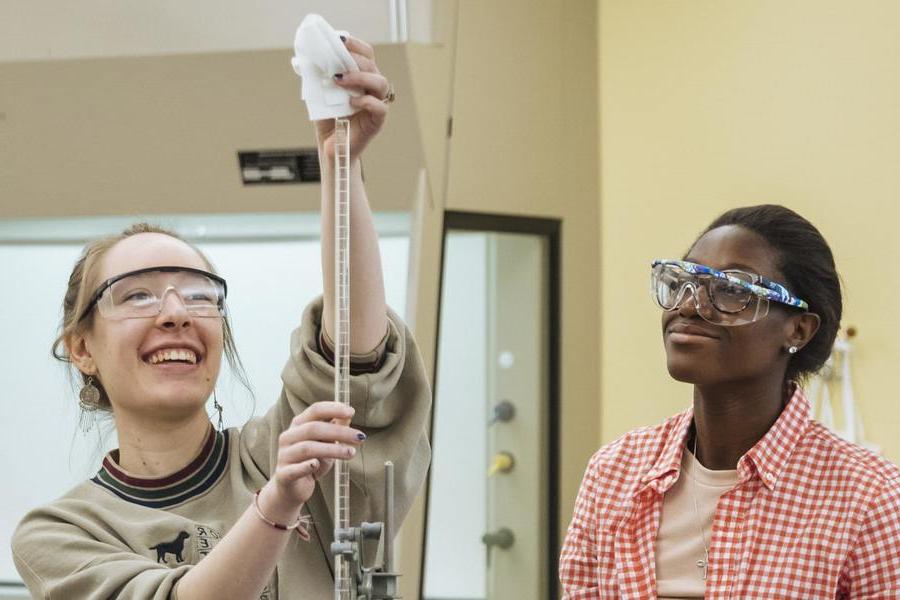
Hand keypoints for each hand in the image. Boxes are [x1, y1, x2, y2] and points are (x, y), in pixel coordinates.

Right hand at [267, 402, 364, 509]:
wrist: (294, 489)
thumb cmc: (313, 462)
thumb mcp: (327, 444)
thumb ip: (335, 429)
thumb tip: (348, 415)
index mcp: (298, 424)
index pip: (315, 410)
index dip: (333, 409)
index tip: (352, 412)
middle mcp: (288, 437)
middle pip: (313, 428)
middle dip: (339, 431)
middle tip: (360, 437)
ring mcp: (284, 456)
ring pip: (308, 448)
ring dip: (332, 449)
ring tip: (351, 453)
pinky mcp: (283, 475)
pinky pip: (294, 469)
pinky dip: (306, 466)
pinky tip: (317, 465)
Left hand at [316, 36, 391, 161]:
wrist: (331, 146)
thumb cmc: (328, 119)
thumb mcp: (320, 93)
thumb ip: (318, 77)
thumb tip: (306, 58)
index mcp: (361, 78)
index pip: (366, 55)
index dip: (356, 45)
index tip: (340, 40)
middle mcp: (372, 89)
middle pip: (373, 66)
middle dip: (355, 60)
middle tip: (336, 64)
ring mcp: (377, 104)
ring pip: (381, 83)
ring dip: (360, 77)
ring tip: (340, 80)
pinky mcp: (377, 121)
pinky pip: (380, 107)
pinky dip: (366, 101)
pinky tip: (352, 101)